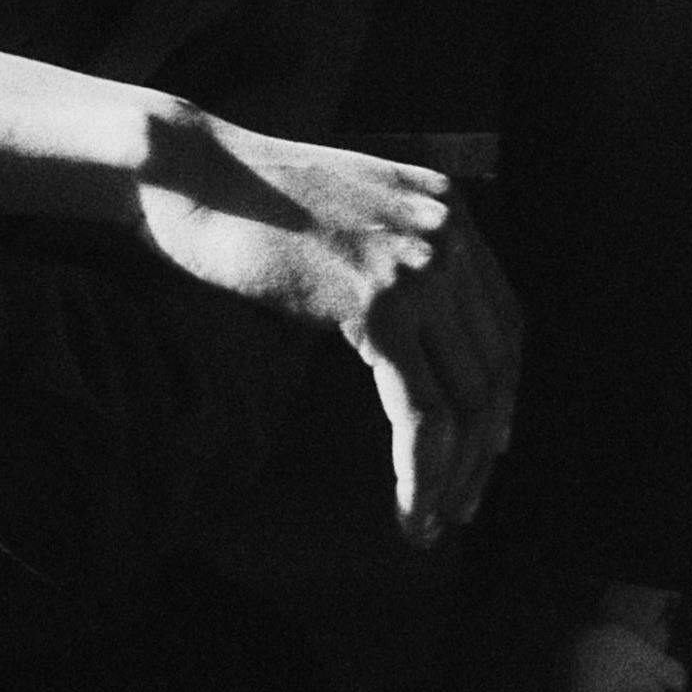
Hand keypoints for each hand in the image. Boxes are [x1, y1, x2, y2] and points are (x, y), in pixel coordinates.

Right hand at [130, 114, 518, 545]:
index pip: (504, 320)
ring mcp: (417, 263)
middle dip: (482, 449)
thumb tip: (411, 341)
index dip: (500, 397)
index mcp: (446, 206)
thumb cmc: (242, 203)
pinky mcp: (378, 302)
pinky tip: (406, 509)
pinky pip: (421, 411)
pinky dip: (420, 472)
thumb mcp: (347, 219)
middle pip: (496, 364)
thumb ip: (392, 258)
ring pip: (468, 398)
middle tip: (460, 505)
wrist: (187, 171)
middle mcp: (447, 229)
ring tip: (432, 520)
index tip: (483, 452)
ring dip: (455, 475)